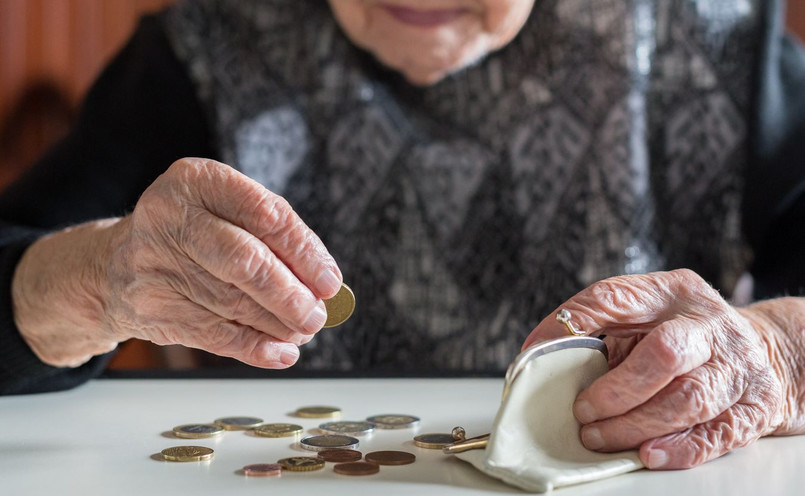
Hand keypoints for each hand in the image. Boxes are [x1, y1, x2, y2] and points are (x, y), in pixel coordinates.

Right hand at [13, 158, 341, 367]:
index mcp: (196, 180)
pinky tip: (281, 352)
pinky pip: (213, 334)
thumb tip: (323, 283)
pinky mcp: (150, 307)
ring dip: (278, 323)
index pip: (264, 214)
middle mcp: (169, 217)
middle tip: (318, 315)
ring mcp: (154, 263)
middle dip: (290, 294)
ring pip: (232, 302)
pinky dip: (254, 347)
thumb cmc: (192, 234)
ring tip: (304, 331)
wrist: (115, 265)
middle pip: (244, 260)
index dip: (304, 251)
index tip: (330, 281)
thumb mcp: (224, 212)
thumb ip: (272, 238)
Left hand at [522, 269, 801, 469]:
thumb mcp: (645, 314)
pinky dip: (678, 448)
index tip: (536, 353)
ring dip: (635, 425)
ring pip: (688, 399)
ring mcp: (736, 366)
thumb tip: (539, 355)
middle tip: (582, 410)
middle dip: (616, 390)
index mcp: (671, 292)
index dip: (571, 324)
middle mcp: (708, 325)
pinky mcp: (752, 407)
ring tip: (599, 437)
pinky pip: (715, 433)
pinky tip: (647, 453)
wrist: (763, 351)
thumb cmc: (684, 334)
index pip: (614, 297)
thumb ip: (600, 328)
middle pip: (664, 354)